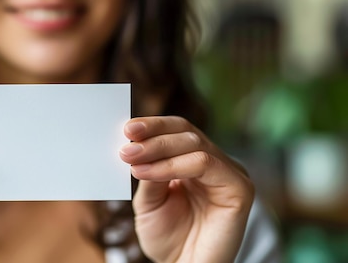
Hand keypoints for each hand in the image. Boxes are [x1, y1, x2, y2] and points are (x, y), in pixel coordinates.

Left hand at [119, 117, 253, 262]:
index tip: (127, 127)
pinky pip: (206, 164)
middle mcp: (216, 164)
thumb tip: (134, 143)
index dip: (154, 125)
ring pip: (195, 144)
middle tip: (125, 144)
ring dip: (158, 148)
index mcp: (195, 161)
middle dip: (152, 136)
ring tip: (130, 158)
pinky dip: (173, 165)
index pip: (178, 131)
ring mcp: (230, 175)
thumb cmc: (168, 239)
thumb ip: (147, 171)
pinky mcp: (239, 189)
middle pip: (186, 132)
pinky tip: (147, 172)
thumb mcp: (148, 200)